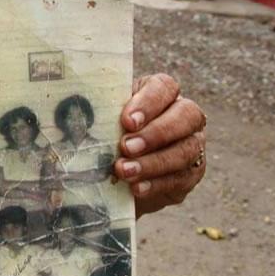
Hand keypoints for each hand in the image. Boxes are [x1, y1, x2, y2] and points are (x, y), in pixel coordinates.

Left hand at [112, 74, 205, 216]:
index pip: (164, 87)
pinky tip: (137, 188)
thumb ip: (103, 113)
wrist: (118, 174)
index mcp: (162, 92)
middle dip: (155, 133)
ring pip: (185, 150)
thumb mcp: (105, 119)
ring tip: (125, 171)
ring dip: (153, 163)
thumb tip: (81, 117)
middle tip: (126, 147)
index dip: (148, 103)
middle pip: (186, 116)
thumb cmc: (107, 134)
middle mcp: (185, 115)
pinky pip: (181, 178)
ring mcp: (193, 144)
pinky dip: (157, 184)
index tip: (127, 121)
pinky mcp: (192, 173)